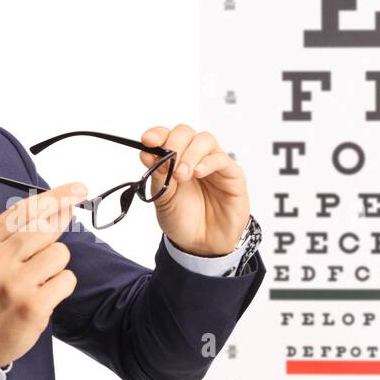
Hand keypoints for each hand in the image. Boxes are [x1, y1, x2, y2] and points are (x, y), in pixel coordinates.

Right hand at [0, 181, 87, 366]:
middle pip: (47, 226)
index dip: (56, 196)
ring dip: (56, 265)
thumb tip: (50, 209)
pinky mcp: (33, 306)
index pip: (25, 210)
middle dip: (62, 221)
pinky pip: (67, 280)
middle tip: (67, 219)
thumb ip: (6, 234)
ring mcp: (15, 284)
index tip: (76, 190)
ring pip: (60, 253)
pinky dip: (62, 286)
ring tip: (38, 279)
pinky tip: (45, 295)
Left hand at [139, 124, 249, 256]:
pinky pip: (222, 159)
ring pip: (205, 140)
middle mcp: (195, 158)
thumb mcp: (163, 200)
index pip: (167, 136)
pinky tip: (198, 172)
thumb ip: (157, 176)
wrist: (201, 246)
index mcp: (175, 160)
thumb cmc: (183, 221)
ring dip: (190, 153)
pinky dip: (208, 162)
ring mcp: (214, 165)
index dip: (157, 134)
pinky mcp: (232, 175)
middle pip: (186, 132)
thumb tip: (148, 153)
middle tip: (168, 163)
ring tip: (182, 175)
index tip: (147, 141)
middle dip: (174, 143)